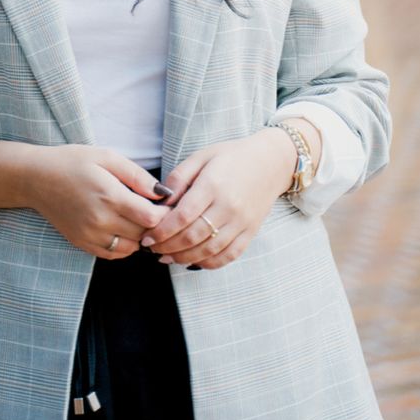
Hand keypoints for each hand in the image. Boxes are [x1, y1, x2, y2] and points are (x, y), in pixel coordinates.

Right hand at [27, 145, 167, 258]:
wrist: (36, 178)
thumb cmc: (73, 162)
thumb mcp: (107, 157)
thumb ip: (137, 176)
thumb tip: (163, 193)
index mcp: (110, 196)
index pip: (151, 218)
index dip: (165, 213)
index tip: (166, 204)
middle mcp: (101, 221)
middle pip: (144, 234)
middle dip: (155, 224)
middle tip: (155, 210)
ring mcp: (90, 236)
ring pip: (131, 248)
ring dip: (140, 236)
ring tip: (138, 218)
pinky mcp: (82, 243)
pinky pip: (113, 254)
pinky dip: (124, 245)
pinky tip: (122, 227)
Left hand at [140, 130, 296, 268]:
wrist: (271, 162)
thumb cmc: (231, 156)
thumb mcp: (201, 156)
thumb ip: (179, 178)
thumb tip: (160, 200)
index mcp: (213, 185)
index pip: (182, 216)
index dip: (162, 231)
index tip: (147, 237)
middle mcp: (229, 207)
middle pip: (193, 236)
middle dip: (168, 247)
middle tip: (152, 249)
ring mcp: (242, 222)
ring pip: (209, 250)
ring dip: (184, 258)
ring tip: (167, 258)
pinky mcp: (251, 232)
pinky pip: (229, 256)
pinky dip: (209, 263)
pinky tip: (193, 261)